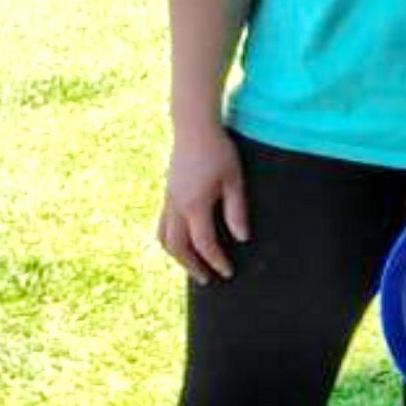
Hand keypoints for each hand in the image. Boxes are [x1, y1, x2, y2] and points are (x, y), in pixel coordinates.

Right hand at [158, 122, 249, 282]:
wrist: (193, 126)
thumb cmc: (218, 150)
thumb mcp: (234, 180)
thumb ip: (237, 210)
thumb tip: (242, 238)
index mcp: (194, 204)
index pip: (204, 243)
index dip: (215, 260)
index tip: (227, 272)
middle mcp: (176, 205)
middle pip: (177, 247)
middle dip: (192, 265)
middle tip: (208, 279)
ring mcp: (168, 199)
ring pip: (165, 237)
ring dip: (178, 255)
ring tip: (194, 264)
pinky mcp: (167, 193)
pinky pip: (164, 224)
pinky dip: (172, 239)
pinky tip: (186, 241)